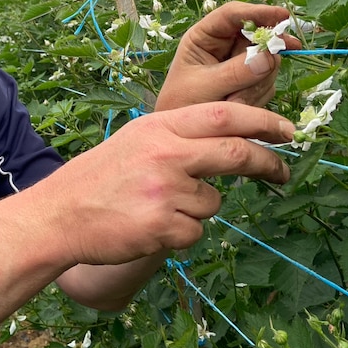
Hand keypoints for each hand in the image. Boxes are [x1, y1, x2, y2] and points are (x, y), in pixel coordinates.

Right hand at [40, 101, 293, 265]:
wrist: (59, 214)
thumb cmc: (99, 177)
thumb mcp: (137, 140)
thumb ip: (178, 137)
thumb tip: (229, 141)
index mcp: (160, 127)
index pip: (224, 115)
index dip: (262, 122)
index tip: (287, 131)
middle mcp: (166, 154)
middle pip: (235, 152)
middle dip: (266, 162)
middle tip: (282, 171)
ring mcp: (166, 191)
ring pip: (212, 200)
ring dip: (197, 207)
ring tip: (156, 206)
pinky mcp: (164, 226)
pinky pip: (195, 231)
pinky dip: (180, 232)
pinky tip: (149, 225)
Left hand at [156, 2, 300, 110]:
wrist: (183, 137)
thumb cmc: (181, 105)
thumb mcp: (205, 87)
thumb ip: (236, 72)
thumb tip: (269, 56)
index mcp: (205, 36)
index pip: (233, 14)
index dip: (259, 12)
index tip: (283, 16)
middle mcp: (225, 46)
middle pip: (258, 37)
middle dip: (264, 56)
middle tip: (265, 73)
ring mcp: (240, 63)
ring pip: (267, 61)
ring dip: (257, 83)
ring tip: (234, 101)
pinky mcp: (250, 81)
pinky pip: (267, 82)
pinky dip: (257, 96)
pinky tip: (239, 106)